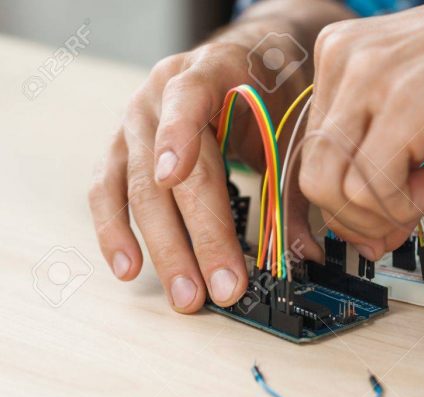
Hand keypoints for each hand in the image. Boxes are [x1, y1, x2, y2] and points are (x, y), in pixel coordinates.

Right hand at [88, 35, 319, 312]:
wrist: (242, 62)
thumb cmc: (265, 92)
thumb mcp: (286, 124)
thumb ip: (293, 187)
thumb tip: (306, 255)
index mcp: (208, 73)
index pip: (188, 98)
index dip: (178, 136)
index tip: (172, 176)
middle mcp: (158, 95)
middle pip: (171, 170)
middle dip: (199, 236)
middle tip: (222, 286)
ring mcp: (133, 123)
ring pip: (137, 191)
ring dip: (164, 249)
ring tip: (186, 294)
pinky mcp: (118, 150)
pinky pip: (105, 193)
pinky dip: (115, 232)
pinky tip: (130, 268)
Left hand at [299, 0, 423, 259]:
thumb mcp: (414, 101)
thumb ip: (379, 153)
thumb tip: (366, 225)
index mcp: (341, 53)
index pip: (313, 150)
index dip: (342, 200)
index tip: (371, 221)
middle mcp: (346, 60)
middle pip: (312, 173)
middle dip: (352, 218)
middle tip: (392, 226)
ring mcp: (371, 80)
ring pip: (330, 188)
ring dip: (377, 216)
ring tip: (423, 196)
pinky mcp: (403, 107)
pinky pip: (371, 190)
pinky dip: (402, 208)